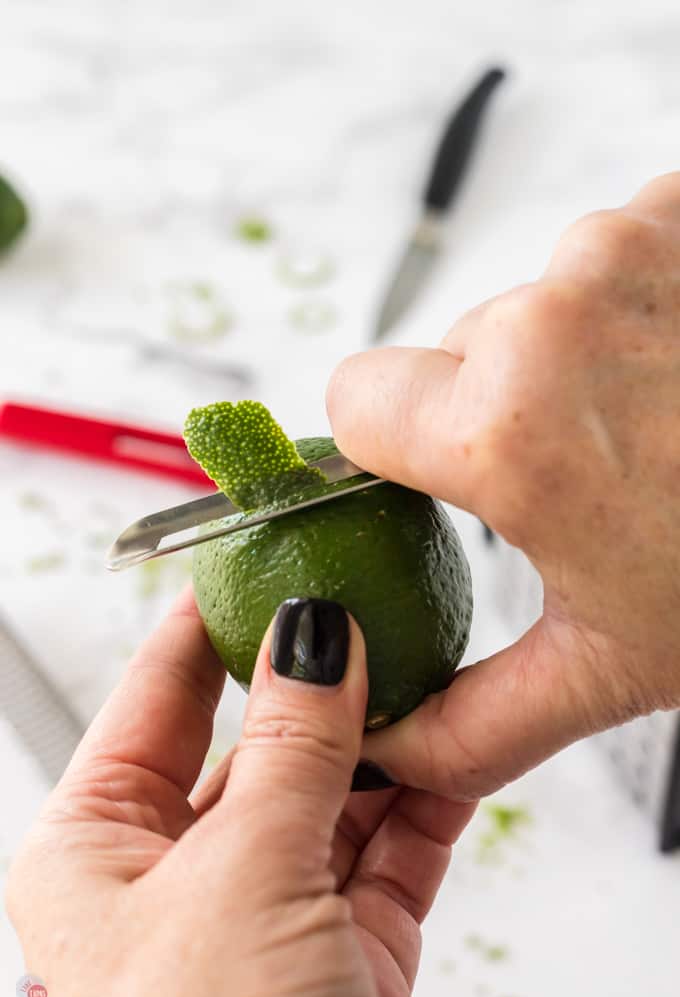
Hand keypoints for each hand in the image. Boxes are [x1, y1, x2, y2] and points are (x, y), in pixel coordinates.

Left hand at [6, 589, 473, 996]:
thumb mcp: (239, 878)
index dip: (209, 624)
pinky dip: (425, 797)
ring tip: (426, 661)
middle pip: (259, 738)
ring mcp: (269, 908)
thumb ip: (291, 749)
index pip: (160, 699)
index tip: (257, 555)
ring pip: (334, 788)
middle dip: (317, 678)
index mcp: (99, 848)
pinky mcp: (347, 949)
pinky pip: (390, 846)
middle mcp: (179, 874)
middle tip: (368, 603)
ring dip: (383, 734)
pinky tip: (452, 743)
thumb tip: (310, 636)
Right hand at [327, 171, 679, 800]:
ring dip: (570, 358)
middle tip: (593, 472)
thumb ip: (469, 727)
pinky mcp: (676, 210)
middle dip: (499, 409)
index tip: (441, 477)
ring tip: (654, 421)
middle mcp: (555, 313)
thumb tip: (380, 753)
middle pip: (451, 353)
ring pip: (531, 304)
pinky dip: (628, 306)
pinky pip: (602, 257)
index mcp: (509, 431)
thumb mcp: (608, 669)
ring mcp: (624, 246)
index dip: (392, 446)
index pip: (356, 396)